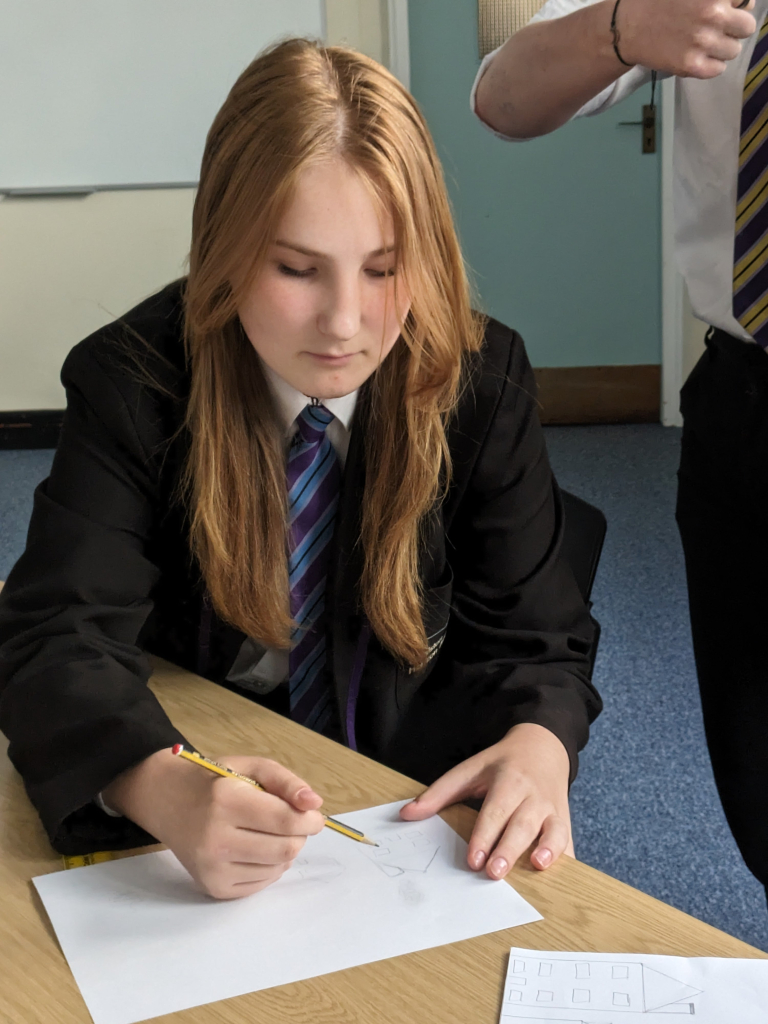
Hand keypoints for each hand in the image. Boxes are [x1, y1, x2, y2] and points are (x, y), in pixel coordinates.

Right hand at [102, 748, 324, 898]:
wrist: (167, 801)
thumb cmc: (215, 781)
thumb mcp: (250, 767)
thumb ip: (286, 782)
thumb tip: (314, 804)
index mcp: (226, 801)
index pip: (285, 820)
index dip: (310, 819)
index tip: (313, 814)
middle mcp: (215, 838)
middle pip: (286, 848)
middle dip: (299, 835)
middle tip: (290, 822)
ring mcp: (211, 867)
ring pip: (277, 868)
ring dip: (284, 851)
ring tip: (268, 833)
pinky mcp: (212, 887)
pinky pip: (261, 883)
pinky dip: (269, 866)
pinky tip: (254, 848)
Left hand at [399, 723, 572, 878]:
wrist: (543, 745)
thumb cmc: (501, 763)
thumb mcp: (470, 769)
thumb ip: (440, 793)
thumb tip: (406, 815)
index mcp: (507, 781)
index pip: (494, 810)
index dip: (484, 835)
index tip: (473, 860)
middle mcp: (532, 795)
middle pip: (522, 824)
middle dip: (509, 849)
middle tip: (494, 873)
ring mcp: (553, 807)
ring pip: (552, 829)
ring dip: (547, 848)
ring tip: (538, 866)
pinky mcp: (565, 819)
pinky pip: (568, 839)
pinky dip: (567, 856)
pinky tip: (564, 873)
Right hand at [615, 0, 756, 77]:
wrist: (628, 26)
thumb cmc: (659, 1)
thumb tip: (742, 4)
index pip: (747, 1)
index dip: (736, 6)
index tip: (724, 10)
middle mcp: (713, 14)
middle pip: (746, 27)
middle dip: (734, 28)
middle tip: (716, 29)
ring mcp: (702, 41)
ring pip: (733, 50)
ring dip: (721, 48)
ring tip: (702, 43)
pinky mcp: (691, 65)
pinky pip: (717, 69)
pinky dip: (710, 65)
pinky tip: (696, 56)